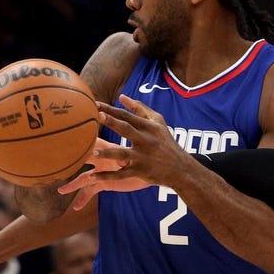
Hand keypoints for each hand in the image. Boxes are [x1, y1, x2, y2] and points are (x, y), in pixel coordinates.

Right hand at [58, 137, 149, 209]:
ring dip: (72, 184)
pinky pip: (90, 191)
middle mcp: (99, 158)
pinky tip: (76, 208)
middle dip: (69, 160)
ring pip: (82, 178)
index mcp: (106, 149)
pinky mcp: (103, 182)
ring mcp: (100, 171)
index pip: (89, 142)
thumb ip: (127, 159)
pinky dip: (83, 199)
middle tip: (54, 162)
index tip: (64, 139)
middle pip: (80, 159)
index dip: (78, 140)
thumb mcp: (135, 158)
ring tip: (60, 191)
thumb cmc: (145, 157)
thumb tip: (124, 162)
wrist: (150, 168)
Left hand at [66, 95, 190, 193]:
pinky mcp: (141, 172)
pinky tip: (92, 176)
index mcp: (148, 127)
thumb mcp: (158, 122)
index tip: (95, 104)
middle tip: (96, 116)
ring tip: (92, 151)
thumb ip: (140, 108)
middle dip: (111, 122)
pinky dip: (107, 176)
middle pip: (126, 130)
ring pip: (123, 154)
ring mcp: (143, 157)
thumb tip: (121, 97)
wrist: (181, 168)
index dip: (111, 109)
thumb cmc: (166, 142)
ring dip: (107, 153)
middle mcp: (146, 141)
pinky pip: (122, 174)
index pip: (127, 116)